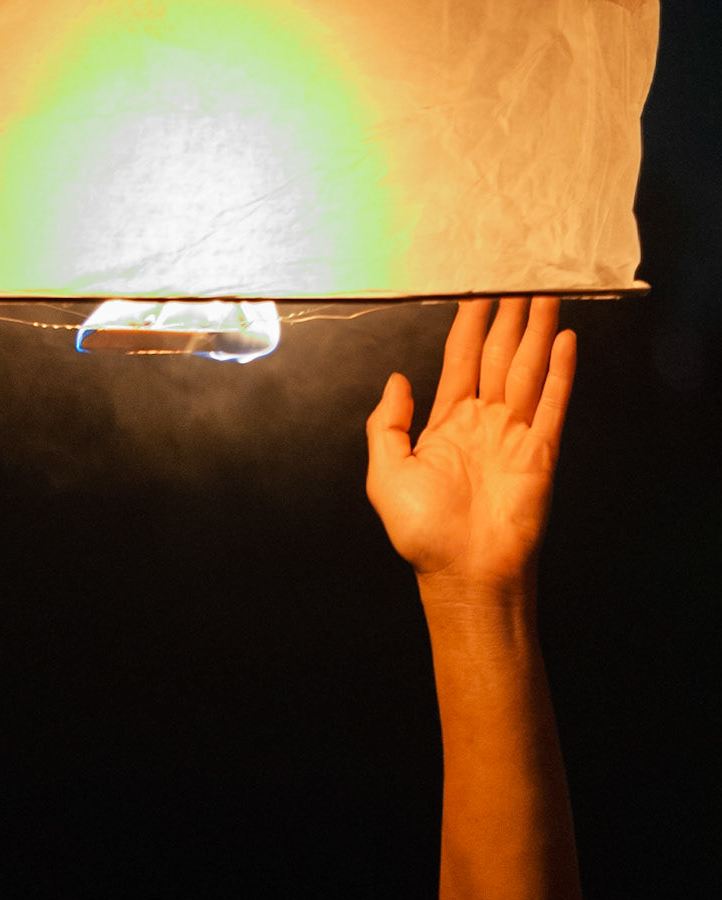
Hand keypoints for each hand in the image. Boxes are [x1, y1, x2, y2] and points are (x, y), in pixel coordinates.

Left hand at [365, 297, 575, 592]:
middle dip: (509, 317)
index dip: (469, 324)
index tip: (477, 290)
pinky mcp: (540, 451)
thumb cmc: (424, 535)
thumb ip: (387, 424)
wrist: (465, 573)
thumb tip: (397, 379)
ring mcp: (514, 435)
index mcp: (447, 425)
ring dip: (537, 331)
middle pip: (499, 356)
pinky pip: (553, 403)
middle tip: (519, 275)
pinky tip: (565, 340)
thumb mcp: (385, 475)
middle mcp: (483, 424)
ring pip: (527, 369)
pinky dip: (561, 371)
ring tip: (546, 292)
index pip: (461, 360)